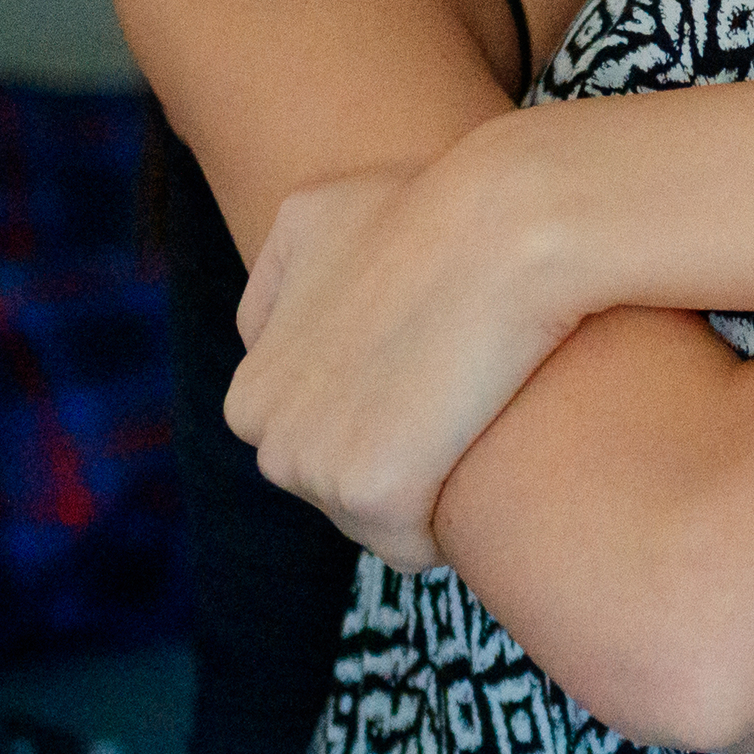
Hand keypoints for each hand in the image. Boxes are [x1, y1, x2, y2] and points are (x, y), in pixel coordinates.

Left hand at [225, 132, 589, 568]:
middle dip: (400, 462)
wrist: (505, 220)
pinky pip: (412, 546)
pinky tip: (484, 454)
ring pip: (373, 520)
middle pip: (340, 488)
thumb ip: (280, 283)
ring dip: (427, 491)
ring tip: (473, 417)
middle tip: (462, 398)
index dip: (391, 421)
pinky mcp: (365, 488)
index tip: (437, 377)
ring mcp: (304, 459)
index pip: (321, 449)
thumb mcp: (314, 220)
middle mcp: (257, 419)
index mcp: (249, 381)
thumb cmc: (433, 208)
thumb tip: (269, 331)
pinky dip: (452, 518)